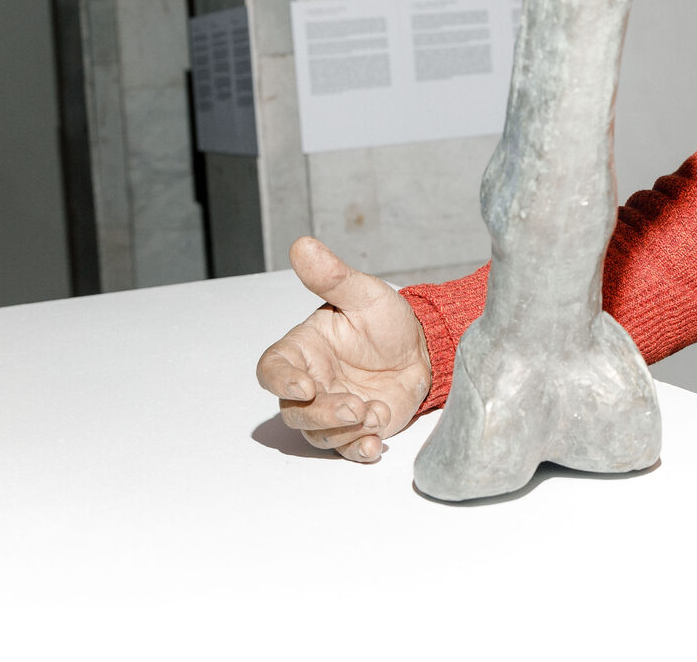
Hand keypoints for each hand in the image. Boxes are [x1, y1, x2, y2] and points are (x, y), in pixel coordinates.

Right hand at [255, 236, 432, 462]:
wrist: (423, 347)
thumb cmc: (385, 320)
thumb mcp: (364, 294)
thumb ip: (332, 277)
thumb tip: (303, 245)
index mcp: (303, 350)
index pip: (273, 369)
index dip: (281, 381)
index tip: (304, 385)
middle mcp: (311, 383)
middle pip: (295, 410)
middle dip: (323, 413)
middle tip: (356, 408)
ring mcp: (331, 409)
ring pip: (318, 432)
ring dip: (344, 431)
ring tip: (374, 414)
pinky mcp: (355, 429)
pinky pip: (346, 448)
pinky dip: (357, 450)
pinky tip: (373, 446)